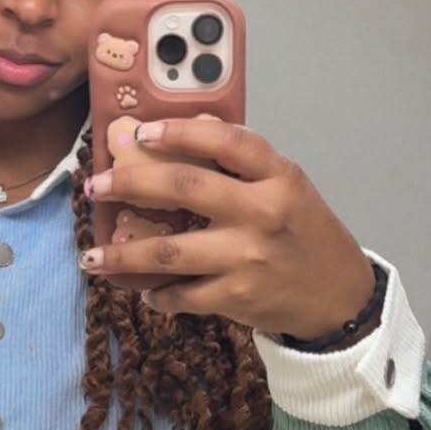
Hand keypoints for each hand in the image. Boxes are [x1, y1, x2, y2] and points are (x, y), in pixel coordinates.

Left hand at [82, 115, 378, 342]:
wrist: (338, 297)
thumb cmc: (305, 235)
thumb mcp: (288, 188)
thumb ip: (245, 166)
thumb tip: (182, 135)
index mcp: (279, 176)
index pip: (227, 141)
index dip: (179, 132)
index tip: (141, 132)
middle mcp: (263, 212)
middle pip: (184, 188)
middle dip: (129, 184)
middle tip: (96, 186)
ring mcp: (247, 257)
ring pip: (168, 252)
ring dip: (122, 254)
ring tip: (92, 256)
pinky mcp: (237, 297)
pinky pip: (182, 294)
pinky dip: (157, 295)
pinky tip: (144, 290)